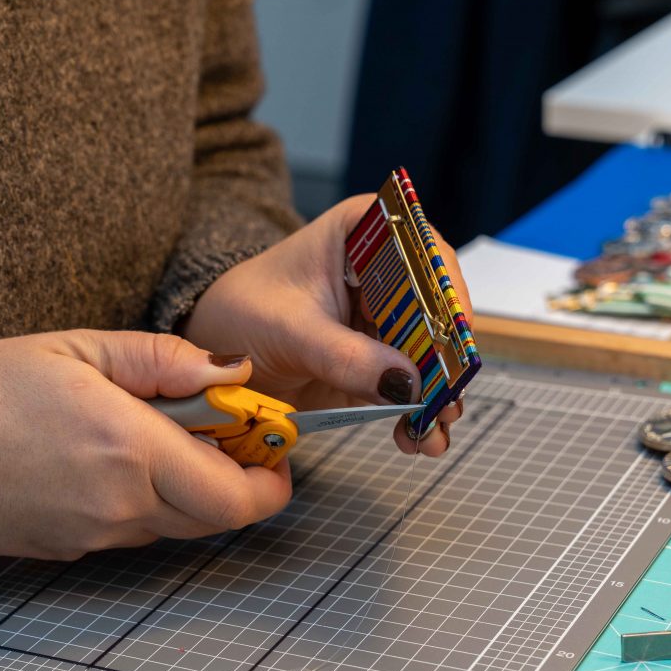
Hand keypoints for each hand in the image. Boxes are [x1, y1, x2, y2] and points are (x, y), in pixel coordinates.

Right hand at [0, 331, 291, 559]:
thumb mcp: (76, 349)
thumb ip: (164, 359)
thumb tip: (231, 369)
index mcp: (130, 451)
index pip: (238, 495)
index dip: (272, 476)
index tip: (275, 445)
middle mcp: (120, 506)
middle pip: (219, 517)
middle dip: (241, 479)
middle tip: (230, 434)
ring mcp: (95, 536)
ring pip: (179, 525)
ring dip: (195, 488)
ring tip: (165, 435)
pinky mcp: (70, 550)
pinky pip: (135, 530)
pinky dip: (150, 500)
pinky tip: (118, 459)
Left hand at [183, 195, 472, 456]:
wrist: (216, 349)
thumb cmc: (241, 312)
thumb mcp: (289, 331)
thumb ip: (345, 356)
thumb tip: (405, 383)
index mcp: (366, 232)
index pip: (423, 252)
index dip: (446, 291)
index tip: (453, 334)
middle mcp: (388, 271)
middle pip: (439, 310)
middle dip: (447, 358)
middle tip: (447, 397)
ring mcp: (389, 320)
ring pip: (433, 354)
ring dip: (438, 395)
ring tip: (432, 431)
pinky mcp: (382, 362)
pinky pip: (413, 387)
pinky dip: (418, 414)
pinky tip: (415, 438)